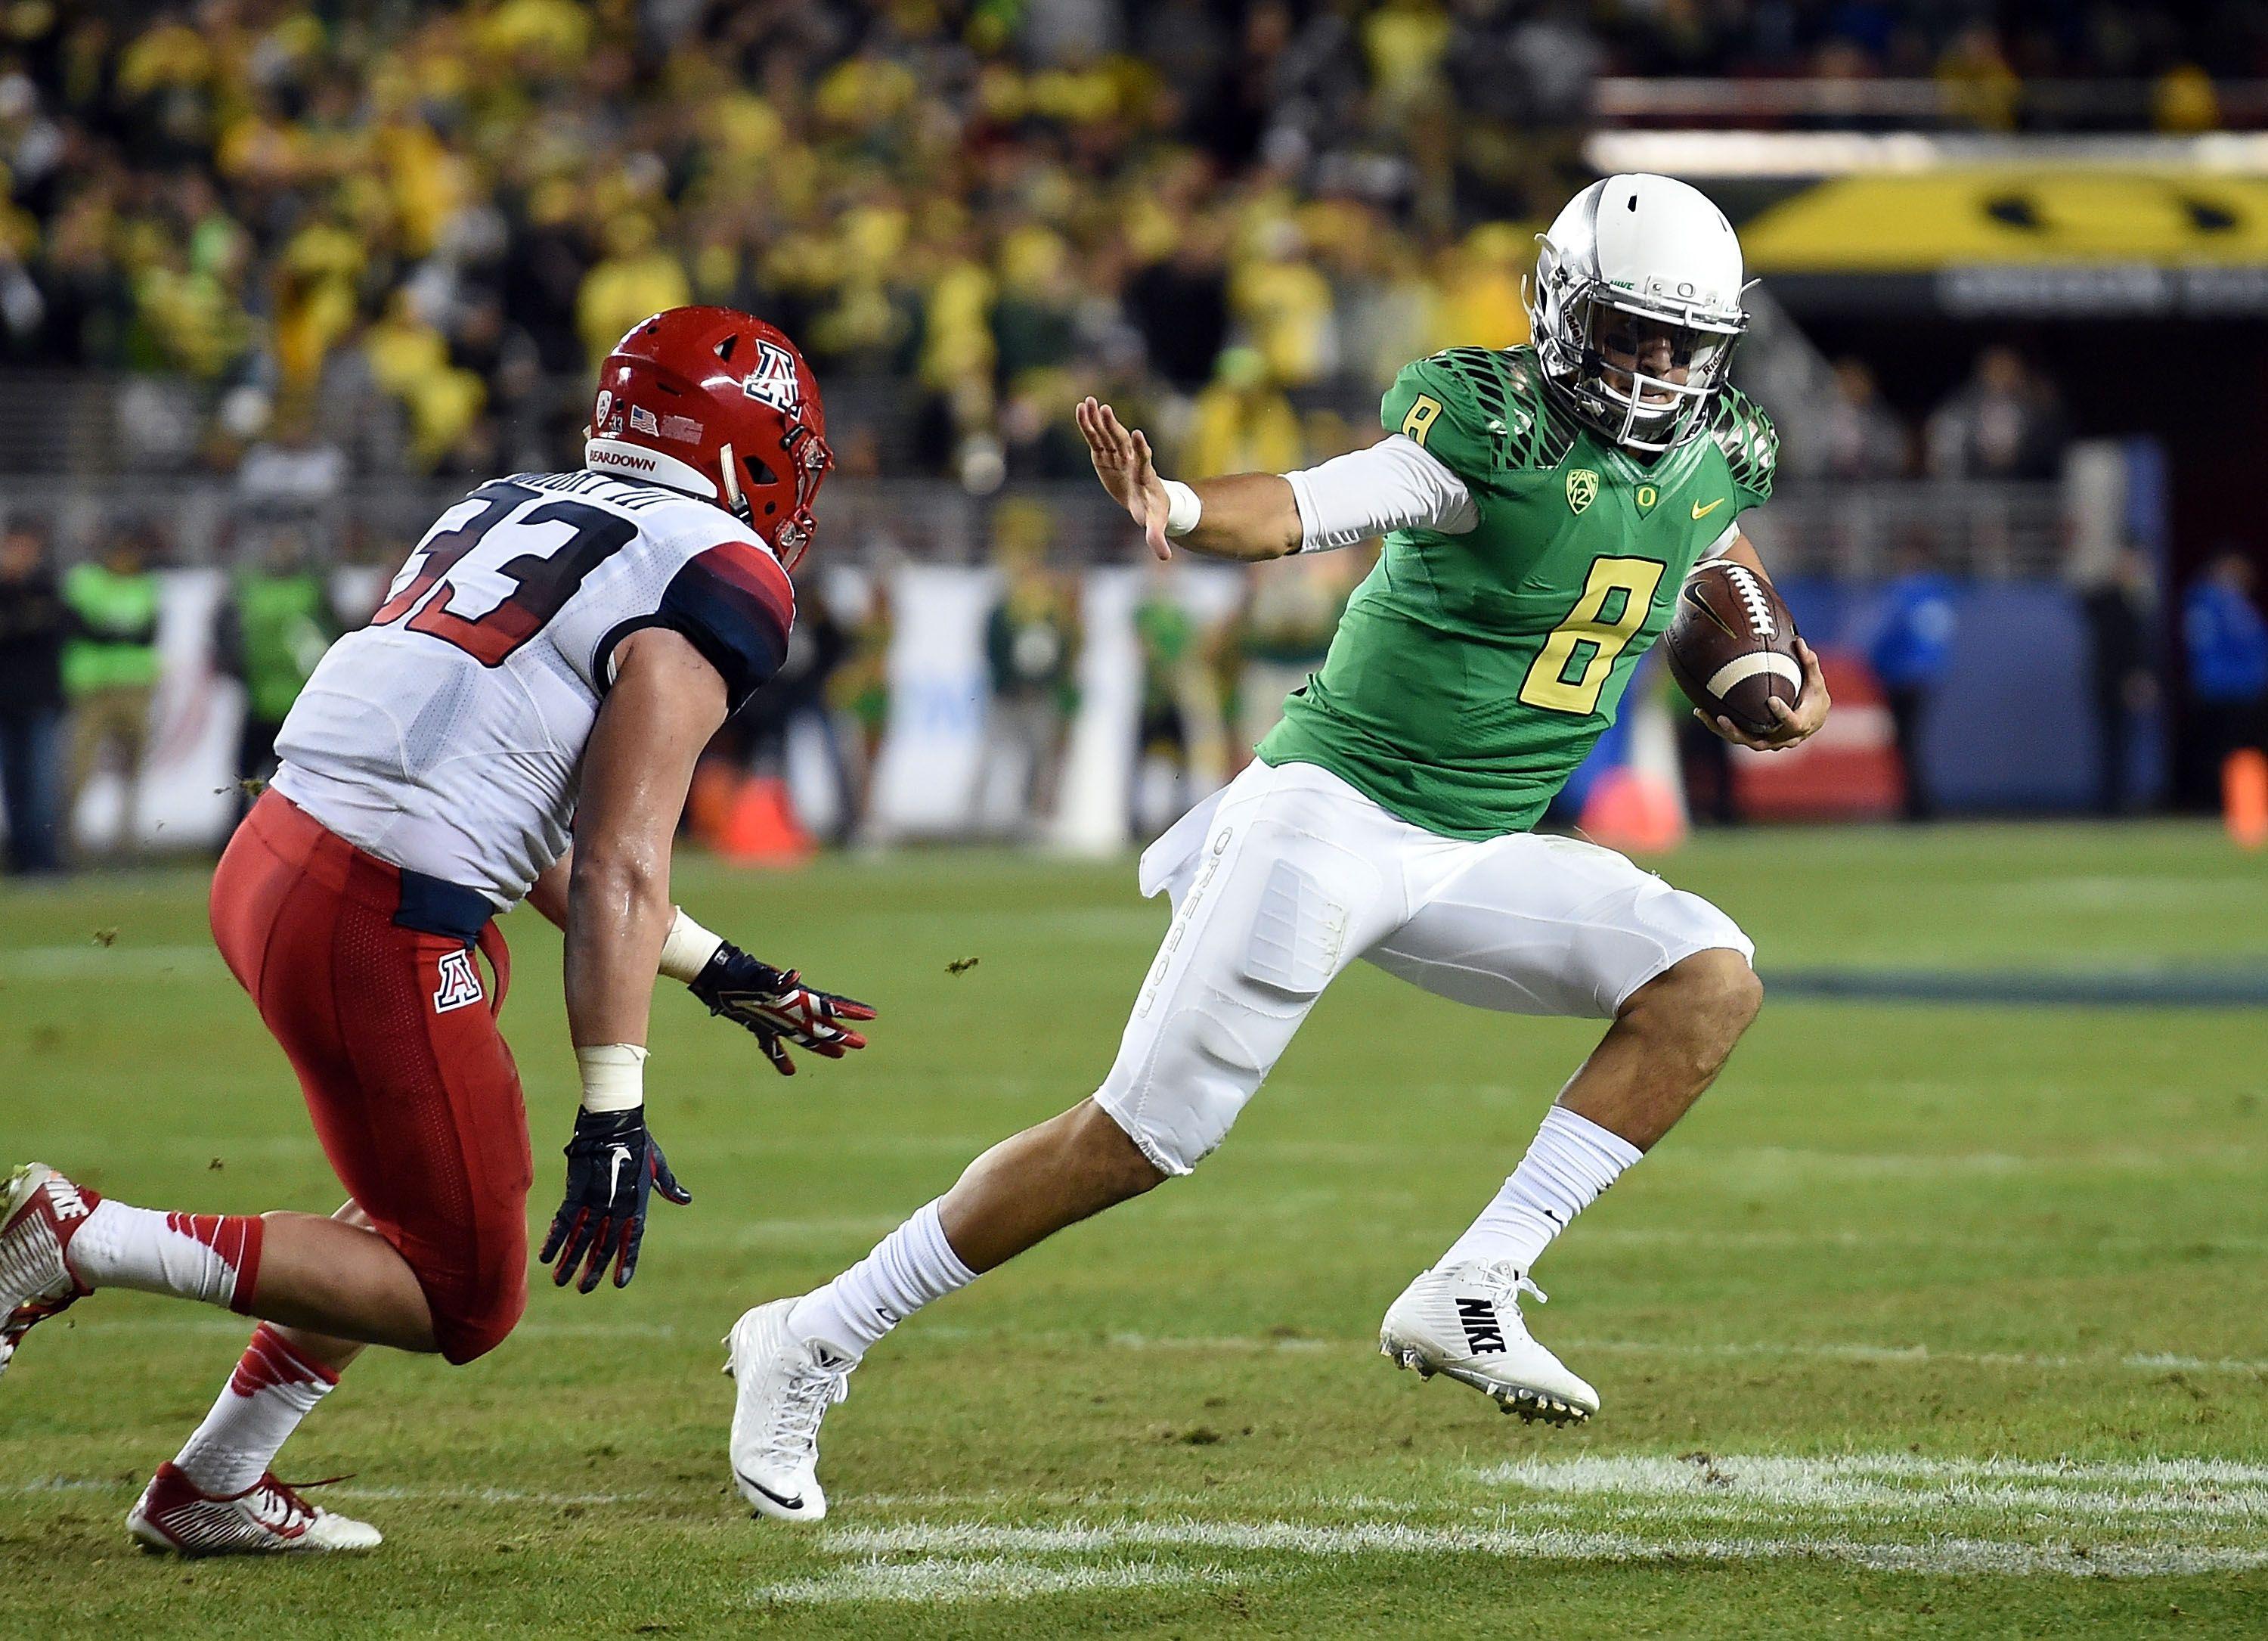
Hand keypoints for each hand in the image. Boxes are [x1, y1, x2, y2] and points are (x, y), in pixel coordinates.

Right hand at [539, 1107, 691, 1292]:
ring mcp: (597, 1197)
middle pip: (606, 1243)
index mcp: (638, 1201)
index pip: (633, 1238)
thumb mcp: (657, 1165)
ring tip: (562, 1281)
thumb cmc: (639, 1141)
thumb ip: (669, 1186)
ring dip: (571, 1260)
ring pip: (583, 1237)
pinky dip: (556, 1238)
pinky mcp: (577, 1188)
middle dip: (594, 1268)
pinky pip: (565, 1219)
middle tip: (584, 1289)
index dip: (627, 1260)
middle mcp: (618, 1204)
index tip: (620, 1283)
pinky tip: (546, 1256)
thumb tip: (685, 1199)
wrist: (615, 1120)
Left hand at [687, 941, 875, 1075]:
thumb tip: (795, 975)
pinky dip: (781, 1058)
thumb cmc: (740, 977)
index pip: (828, 1007)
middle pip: (822, 1024)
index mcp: (796, 1000)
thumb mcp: (760, 979)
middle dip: (842, 1033)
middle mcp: (790, 1010)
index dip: (850, 1011)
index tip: (871, 1015)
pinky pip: (773, 1046)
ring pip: (804, 1036)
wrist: (717, 975)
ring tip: (840, 1055)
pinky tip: (789, 1071)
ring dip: (822, 1045)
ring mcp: (775, 1018)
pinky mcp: (758, 1025)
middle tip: (862, 1043)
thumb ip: (777, 981)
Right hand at [1075, 396, 1171, 560]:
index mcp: (1144, 476)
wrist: (1150, 502)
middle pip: (1122, 441)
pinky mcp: (1105, 457)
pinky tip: (1079, 410)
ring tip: (1087, 402)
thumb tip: (1164, 557)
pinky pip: (1096, 439)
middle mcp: (1131, 461)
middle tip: (1105, 409)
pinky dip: (1088, 426)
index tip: (1138, 435)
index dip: (1141, 448)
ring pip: (1107, 436)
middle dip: (1113, 427)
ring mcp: (1118, 457)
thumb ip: (1157, 538)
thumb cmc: (1154, 513)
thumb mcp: (1155, 526)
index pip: (1143, 459)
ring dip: (1097, 420)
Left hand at [1696, 636, 1831, 751]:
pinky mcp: (1755, 739)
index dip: (1782, 714)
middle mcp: (1782, 739)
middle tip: (1722, 718)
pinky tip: (1700, 711)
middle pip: (1757, 741)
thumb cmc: (1814, 698)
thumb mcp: (1816, 682)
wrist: (1812, 720)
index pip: (1792, 722)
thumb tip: (1800, 641)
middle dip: (1738, 731)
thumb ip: (1809, 663)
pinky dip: (1718, 726)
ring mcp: (1767, 742)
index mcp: (1800, 725)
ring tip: (1702, 713)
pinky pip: (1735, 735)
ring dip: (1721, 730)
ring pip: (1742, 740)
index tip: (1771, 700)